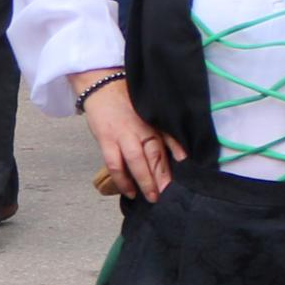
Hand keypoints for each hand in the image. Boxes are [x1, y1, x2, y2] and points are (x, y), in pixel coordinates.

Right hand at [82, 77, 180, 201]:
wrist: (102, 86)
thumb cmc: (129, 103)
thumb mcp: (151, 116)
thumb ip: (166, 136)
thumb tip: (182, 157)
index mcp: (152, 126)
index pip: (165, 150)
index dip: (171, 169)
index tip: (180, 186)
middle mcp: (140, 131)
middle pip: (154, 157)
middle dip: (161, 179)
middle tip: (167, 197)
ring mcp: (122, 135)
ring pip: (136, 162)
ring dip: (144, 181)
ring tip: (150, 198)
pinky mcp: (106, 139)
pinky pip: (114, 164)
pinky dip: (122, 180)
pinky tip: (129, 191)